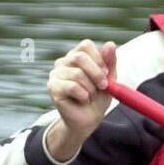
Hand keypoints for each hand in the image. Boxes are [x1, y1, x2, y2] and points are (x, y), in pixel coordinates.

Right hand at [45, 40, 116, 157]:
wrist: (88, 120)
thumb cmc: (97, 99)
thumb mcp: (109, 80)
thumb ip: (110, 62)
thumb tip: (111, 44)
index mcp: (77, 56)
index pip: (86, 45)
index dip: (99, 59)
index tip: (107, 73)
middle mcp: (64, 62)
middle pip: (80, 57)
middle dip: (96, 73)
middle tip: (103, 86)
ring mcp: (56, 73)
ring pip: (77, 74)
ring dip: (90, 89)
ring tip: (90, 96)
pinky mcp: (52, 87)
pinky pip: (72, 86)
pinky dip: (83, 95)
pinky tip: (82, 100)